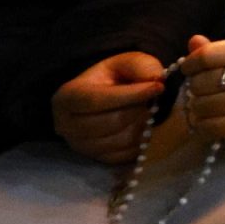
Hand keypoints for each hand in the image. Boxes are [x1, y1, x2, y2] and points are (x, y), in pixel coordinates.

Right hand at [52, 52, 166, 162]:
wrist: (104, 101)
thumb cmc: (111, 79)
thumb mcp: (123, 63)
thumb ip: (139, 65)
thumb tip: (156, 78)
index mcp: (67, 98)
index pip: (97, 100)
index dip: (130, 94)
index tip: (157, 88)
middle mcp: (67, 126)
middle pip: (112, 122)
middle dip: (139, 109)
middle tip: (152, 100)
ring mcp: (82, 147)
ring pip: (122, 140)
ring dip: (143, 124)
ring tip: (147, 111)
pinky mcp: (98, 160)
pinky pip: (127, 155)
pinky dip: (141, 140)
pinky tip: (143, 126)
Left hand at [177, 35, 224, 138]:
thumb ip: (214, 48)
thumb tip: (194, 42)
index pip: (206, 56)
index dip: (190, 63)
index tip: (189, 67)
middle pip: (201, 82)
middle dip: (193, 85)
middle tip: (200, 87)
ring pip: (202, 106)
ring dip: (196, 105)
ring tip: (204, 102)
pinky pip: (210, 127)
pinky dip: (202, 124)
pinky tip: (207, 117)